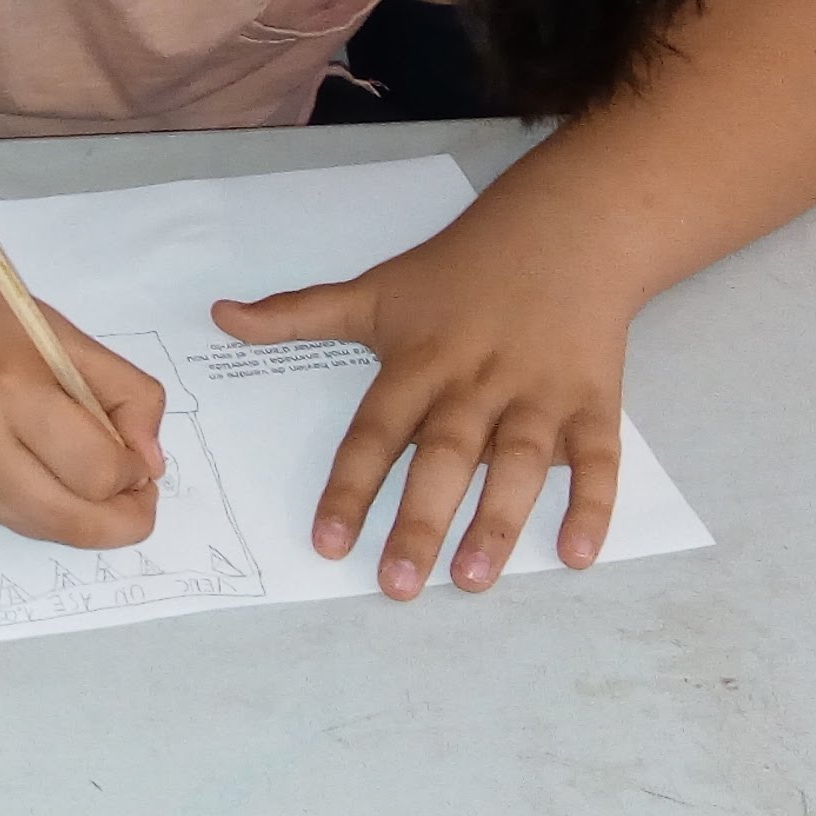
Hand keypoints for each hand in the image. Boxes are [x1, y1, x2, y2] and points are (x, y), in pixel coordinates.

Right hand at [0, 252, 170, 547]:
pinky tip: (43, 468)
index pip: (99, 471)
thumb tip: (151, 464)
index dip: (134, 472)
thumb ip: (121, 393)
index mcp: (13, 391)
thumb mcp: (58, 331)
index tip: (136, 453)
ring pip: (48, 531)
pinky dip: (44, 506)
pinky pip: (14, 520)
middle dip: (124, 517)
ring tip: (92, 476)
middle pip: (77, 524)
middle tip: (136, 488)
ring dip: (86, 517)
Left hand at [213, 198, 636, 599]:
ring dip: (499, 521)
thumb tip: (218, 316)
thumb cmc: (457, 271)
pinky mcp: (594, 400)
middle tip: (398, 586)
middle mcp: (475, 382)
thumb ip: (297, 315)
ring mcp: (539, 392)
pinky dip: (593, 505)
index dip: (350, 488)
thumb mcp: (373, 290)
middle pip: (444, 456)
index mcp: (418, 362)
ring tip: (474, 579)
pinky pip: (597, 457)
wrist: (565, 230)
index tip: (328, 543)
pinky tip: (577, 555)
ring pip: (520, 463)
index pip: (375, 432)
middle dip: (421, 521)